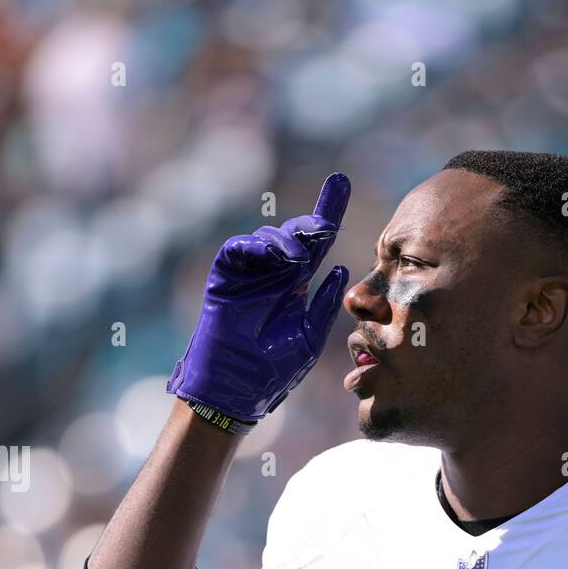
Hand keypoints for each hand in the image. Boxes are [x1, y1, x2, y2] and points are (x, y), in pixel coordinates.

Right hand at [167, 172, 350, 422]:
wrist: (237, 386)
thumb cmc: (274, 369)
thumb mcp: (309, 336)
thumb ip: (324, 304)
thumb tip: (339, 270)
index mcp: (296, 284)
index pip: (316, 243)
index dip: (328, 212)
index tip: (342, 183)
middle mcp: (274, 273)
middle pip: (295, 233)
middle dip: (312, 225)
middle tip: (326, 228)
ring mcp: (250, 272)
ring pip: (270, 237)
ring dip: (288, 241)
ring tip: (299, 259)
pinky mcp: (226, 274)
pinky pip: (239, 248)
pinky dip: (256, 247)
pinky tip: (273, 256)